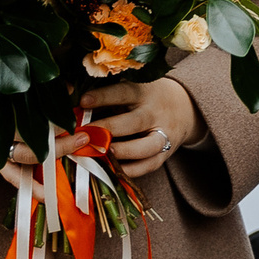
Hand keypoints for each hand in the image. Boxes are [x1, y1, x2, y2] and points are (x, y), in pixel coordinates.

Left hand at [76, 79, 203, 180]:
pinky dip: (130, 170)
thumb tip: (74, 105)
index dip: (103, 97)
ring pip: (145, 147)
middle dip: (108, 129)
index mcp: (144, 92)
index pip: (123, 93)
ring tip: (99, 154)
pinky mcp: (166, 154)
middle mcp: (155, 113)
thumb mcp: (133, 88)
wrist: (184, 107)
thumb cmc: (145, 97)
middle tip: (85, 134)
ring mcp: (163, 135)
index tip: (82, 101)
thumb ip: (109, 97)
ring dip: (121, 152)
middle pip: (134, 122)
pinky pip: (148, 166)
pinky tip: (111, 170)